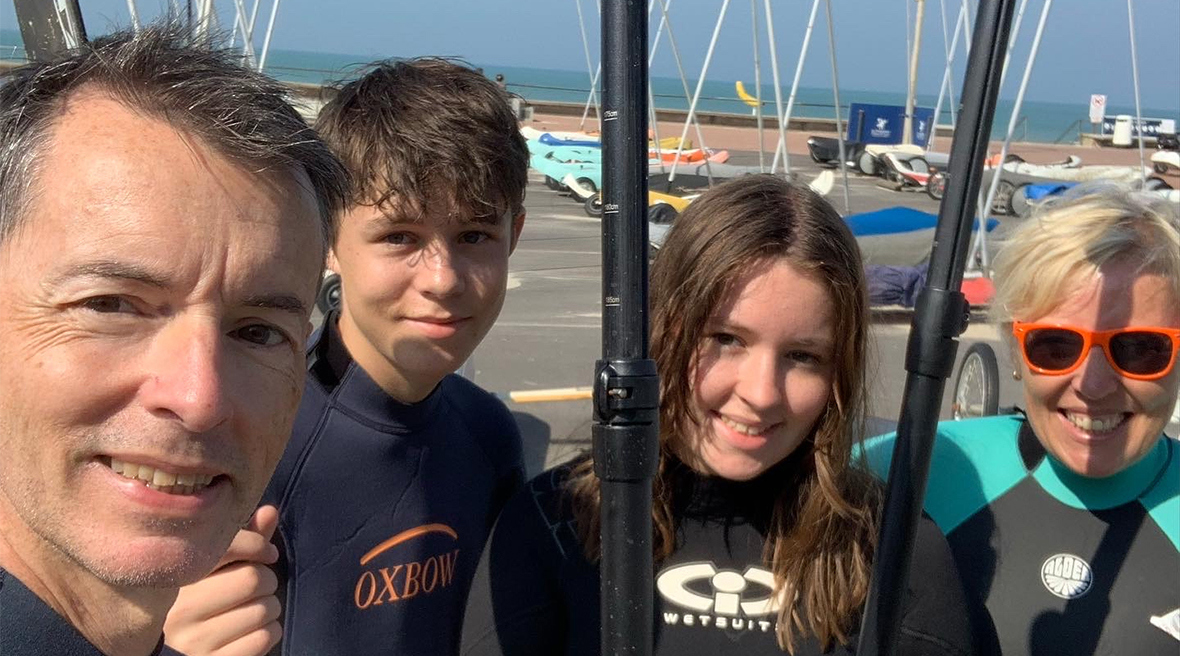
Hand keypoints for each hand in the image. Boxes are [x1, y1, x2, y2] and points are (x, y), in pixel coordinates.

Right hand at [164, 506, 282, 655]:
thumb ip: (243, 542)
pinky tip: (254, 632)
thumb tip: (269, 511)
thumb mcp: (219, 570)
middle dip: (266, 580)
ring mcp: (195, 641)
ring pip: (263, 609)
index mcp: (177, 580)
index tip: (266, 553)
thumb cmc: (209, 604)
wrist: (188, 655)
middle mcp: (179, 610)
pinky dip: (271, 631)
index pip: (226, 545)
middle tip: (258, 587)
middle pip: (251, 578)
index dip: (257, 545)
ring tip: (254, 609)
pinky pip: (264, 637)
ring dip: (271, 607)